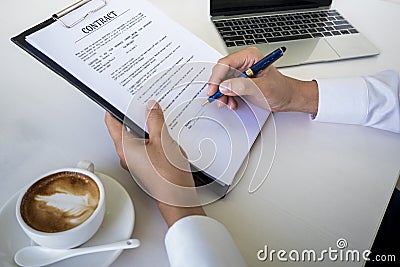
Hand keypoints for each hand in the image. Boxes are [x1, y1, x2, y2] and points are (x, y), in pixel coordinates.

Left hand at [105, 100, 204, 226]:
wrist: (176, 197)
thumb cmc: (167, 175)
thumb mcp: (162, 140)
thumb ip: (155, 120)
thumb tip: (151, 107)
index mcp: (124, 147)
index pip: (111, 121)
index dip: (113, 108)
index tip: (119, 98)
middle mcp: (126, 155)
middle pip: (124, 129)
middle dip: (134, 116)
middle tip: (144, 105)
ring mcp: (135, 161)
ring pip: (136, 138)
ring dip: (145, 128)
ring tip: (157, 120)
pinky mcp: (144, 165)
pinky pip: (144, 147)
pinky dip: (151, 139)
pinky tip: (164, 136)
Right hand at [207, 47, 318, 113]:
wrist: (288, 98)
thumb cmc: (281, 89)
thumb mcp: (262, 88)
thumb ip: (242, 86)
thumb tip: (225, 86)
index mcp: (250, 56)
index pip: (225, 63)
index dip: (217, 77)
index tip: (214, 90)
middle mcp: (244, 62)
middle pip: (221, 72)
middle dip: (218, 87)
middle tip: (219, 98)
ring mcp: (241, 72)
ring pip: (222, 81)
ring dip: (222, 94)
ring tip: (228, 102)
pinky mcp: (240, 81)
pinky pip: (227, 87)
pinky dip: (227, 96)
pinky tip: (232, 102)